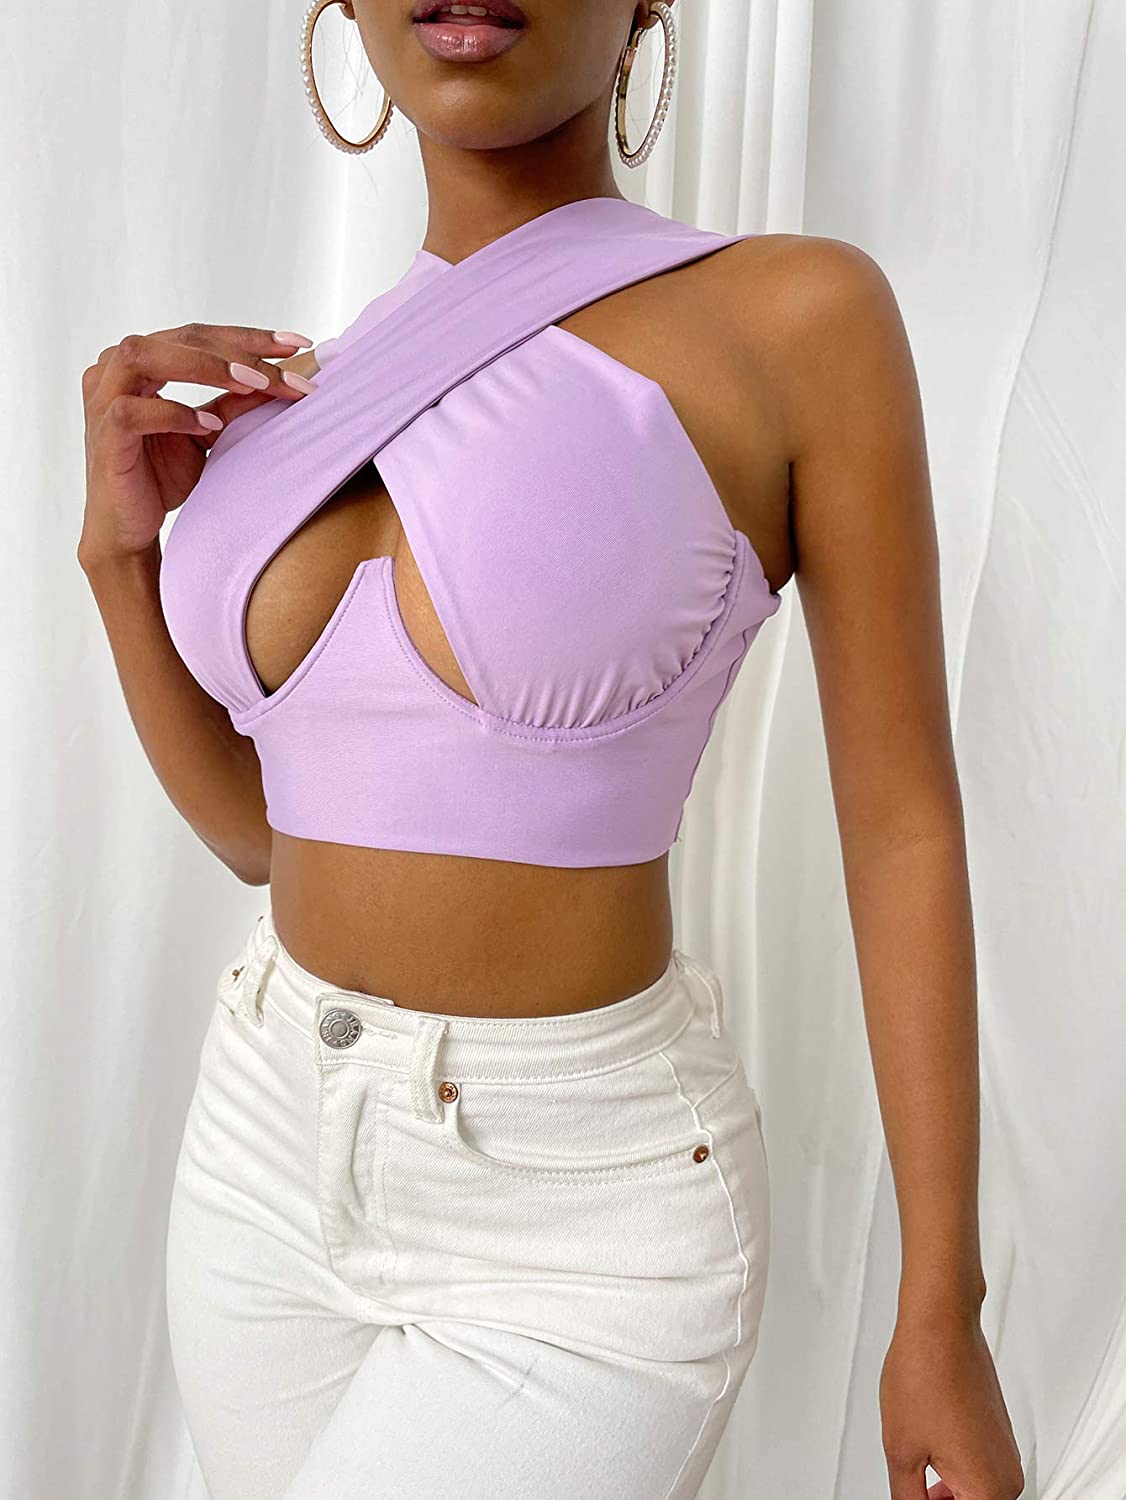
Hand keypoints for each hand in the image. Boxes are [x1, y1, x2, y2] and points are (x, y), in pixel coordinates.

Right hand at [78, 323, 314, 566]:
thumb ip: (235, 402)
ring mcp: (103, 398)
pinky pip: (133, 411)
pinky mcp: (104, 433)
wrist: (130, 528)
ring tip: (253, 383)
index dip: (248, 337)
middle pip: (180, 338)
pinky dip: (174, 414)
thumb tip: (281, 379)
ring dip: (205, 366)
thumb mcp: (210, 432)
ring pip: (146, 357)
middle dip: (238, 351)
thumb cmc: (162, 476)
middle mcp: (116, 369)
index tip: (297, 343)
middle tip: (286, 367)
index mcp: (143, 361)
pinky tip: (208, 425)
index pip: (199, 335)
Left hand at [879, 1308, 1023, 1498]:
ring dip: (945, 1491)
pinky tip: (926, 1457)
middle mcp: (1007, 1475)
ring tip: (913, 1474)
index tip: (915, 1494)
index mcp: (990, 1490)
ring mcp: (1005, 1452)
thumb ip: (908, 1498)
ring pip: (974, 1491)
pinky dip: (953, 1470)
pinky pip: (977, 1467)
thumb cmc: (927, 1371)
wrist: (941, 1322)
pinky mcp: (997, 1431)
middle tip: (911, 1490)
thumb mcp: (902, 1453)